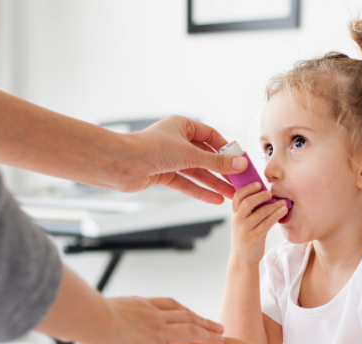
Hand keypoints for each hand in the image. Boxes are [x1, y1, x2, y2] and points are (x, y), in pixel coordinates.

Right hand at [79, 296, 224, 343]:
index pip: (168, 305)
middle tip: (216, 325)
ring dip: (207, 336)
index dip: (182, 310)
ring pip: (191, 333)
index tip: (191, 313)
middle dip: (202, 321)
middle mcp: (154, 316)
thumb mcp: (93, 335)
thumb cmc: (88, 322)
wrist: (93, 320)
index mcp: (141, 306)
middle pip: (186, 316)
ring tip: (221, 340)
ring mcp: (158, 332)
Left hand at [112, 116, 247, 203]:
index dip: (226, 148)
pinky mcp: (162, 174)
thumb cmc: (150, 149)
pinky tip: (215, 199)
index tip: (240, 160)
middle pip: (205, 156)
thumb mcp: (190, 154)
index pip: (210, 135)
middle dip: (222, 171)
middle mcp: (176, 141)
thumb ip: (217, 162)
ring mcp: (169, 158)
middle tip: (239, 181)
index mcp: (182, 126)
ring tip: (231, 195)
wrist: (121, 163)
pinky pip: (186, 183)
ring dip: (214, 183)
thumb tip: (240, 164)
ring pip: (196, 171)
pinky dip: (199, 191)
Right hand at [229, 183, 288, 264]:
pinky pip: (267, 223)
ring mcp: (245, 229)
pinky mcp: (255, 237)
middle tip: (270, 193)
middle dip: (261, 195)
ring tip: (283, 202)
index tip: (259, 184)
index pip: (237, 196)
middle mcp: (238, 220)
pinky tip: (283, 211)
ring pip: (260, 212)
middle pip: (248, 202)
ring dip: (273, 205)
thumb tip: (266, 194)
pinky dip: (277, 215)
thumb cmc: (246, 237)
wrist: (243, 259)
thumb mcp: (242, 223)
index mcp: (234, 214)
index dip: (248, 188)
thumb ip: (248, 210)